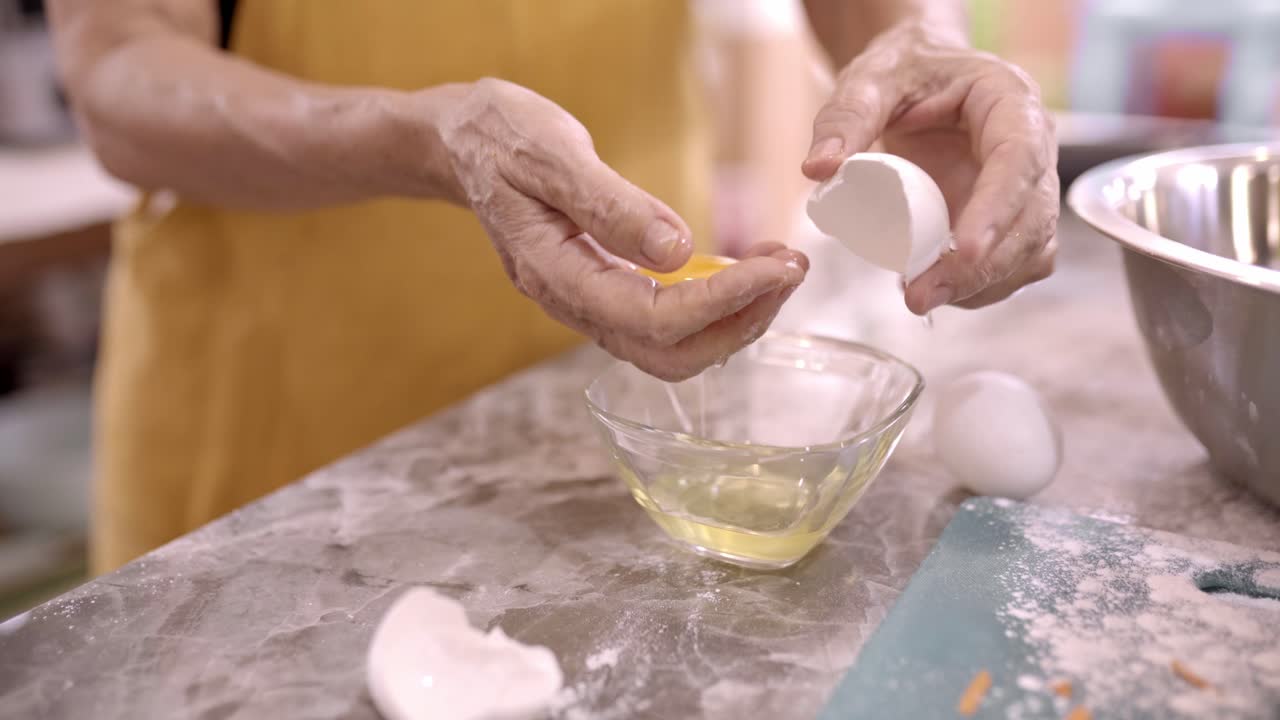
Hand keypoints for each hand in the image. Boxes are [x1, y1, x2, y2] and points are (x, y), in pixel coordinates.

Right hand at [438, 79, 806, 379]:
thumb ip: (609, 204)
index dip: (722, 300)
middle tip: (790, 272)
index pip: (652, 318)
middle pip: (668, 354)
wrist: (460, 144)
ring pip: (670, 347)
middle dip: (739, 322)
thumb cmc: (499, 139)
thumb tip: (676, 251)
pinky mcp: (603, 291)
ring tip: (779, 269)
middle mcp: (572, 304)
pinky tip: (743, 270)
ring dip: (734, 319)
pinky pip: (664, 321)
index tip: (777, 266)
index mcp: (555, 275)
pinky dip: (714, 305)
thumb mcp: (550, 154)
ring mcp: (587, 303)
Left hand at [803, 22, 1057, 314]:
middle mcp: (1032, 146)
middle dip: (982, 266)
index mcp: (1008, 101)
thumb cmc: (901, 71)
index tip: (965, 251)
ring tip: (920, 296)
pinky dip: (977, 287)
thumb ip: (844, 118)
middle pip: (1032, 217)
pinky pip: (1010, 265)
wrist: (916, 77)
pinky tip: (934, 290)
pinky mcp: (1008, 220)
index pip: (1018, 159)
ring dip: (981, 284)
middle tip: (921, 296)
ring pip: (1029, 250)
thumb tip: (819, 170)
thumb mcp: (868, 82)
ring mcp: (1025, 188)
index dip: (997, 209)